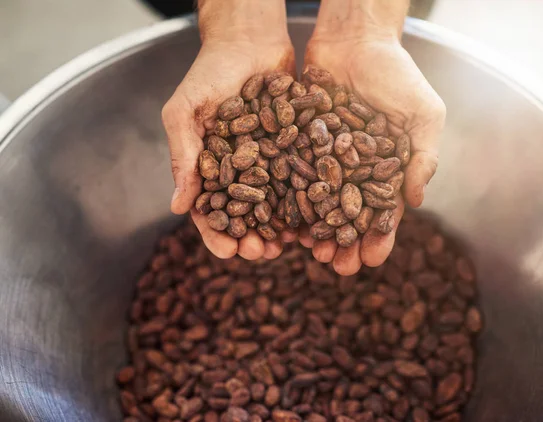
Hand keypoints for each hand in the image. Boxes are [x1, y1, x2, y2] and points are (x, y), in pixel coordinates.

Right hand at [162, 0, 294, 260]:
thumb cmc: (209, 72)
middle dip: (252, 237)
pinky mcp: (294, 148)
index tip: (228, 251)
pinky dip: (305, 200)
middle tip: (263, 252)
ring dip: (279, 228)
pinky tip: (313, 217)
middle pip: (245, 215)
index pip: (209, 210)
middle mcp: (239, 170)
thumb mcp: (185, 111)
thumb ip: (183, 155)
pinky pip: (299, 180)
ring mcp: (267, 161)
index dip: (217, 233)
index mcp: (208, 167)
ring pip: (274, 205)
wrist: (249, 39)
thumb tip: (176, 206)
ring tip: (288, 244)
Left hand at [300, 2, 445, 274]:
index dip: (379, 237)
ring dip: (317, 231)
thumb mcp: (424, 113)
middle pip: (349, 215)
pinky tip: (286, 222)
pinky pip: (295, 177)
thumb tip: (417, 200)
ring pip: (320, 204)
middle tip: (337, 267)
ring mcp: (326, 159)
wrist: (355, 38)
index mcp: (387, 168)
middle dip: (345, 243)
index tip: (372, 260)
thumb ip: (423, 156)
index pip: (384, 211)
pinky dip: (291, 200)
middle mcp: (355, 169)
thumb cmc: (397, 74)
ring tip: (312, 253)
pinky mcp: (300, 144)